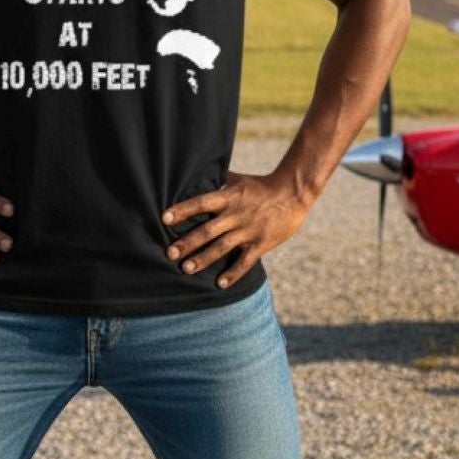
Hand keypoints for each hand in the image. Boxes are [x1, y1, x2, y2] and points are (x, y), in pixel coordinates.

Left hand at [161, 169, 312, 289]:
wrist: (293, 194)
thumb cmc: (261, 186)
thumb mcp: (238, 179)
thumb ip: (217, 180)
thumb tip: (194, 173)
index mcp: (229, 197)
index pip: (201, 202)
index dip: (183, 210)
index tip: (164, 218)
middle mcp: (236, 214)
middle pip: (208, 230)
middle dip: (187, 242)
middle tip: (169, 253)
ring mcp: (249, 230)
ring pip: (222, 247)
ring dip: (204, 258)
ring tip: (186, 269)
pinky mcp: (261, 243)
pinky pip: (245, 261)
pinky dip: (233, 273)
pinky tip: (220, 284)